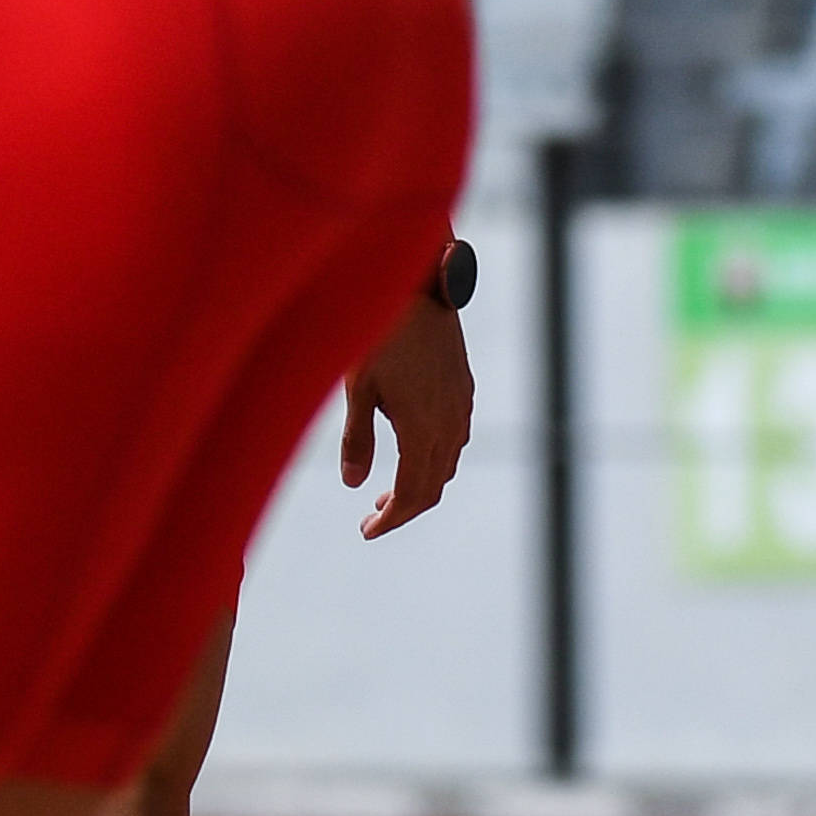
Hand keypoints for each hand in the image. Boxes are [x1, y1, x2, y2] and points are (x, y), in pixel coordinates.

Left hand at [340, 290, 473, 540]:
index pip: (414, 494)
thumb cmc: (380, 332)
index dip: (391, 519)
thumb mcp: (359, 387)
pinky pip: (456, 437)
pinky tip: (413, 446)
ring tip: (391, 487)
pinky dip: (435, 456)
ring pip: (447, 462)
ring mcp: (460, 403)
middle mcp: (449, 422)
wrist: (418, 285)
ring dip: (422, 482)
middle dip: (404, 506)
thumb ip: (358, 439)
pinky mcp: (462, 385)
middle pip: (433, 485)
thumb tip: (353, 483)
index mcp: (423, 429)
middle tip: (373, 515)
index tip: (367, 530)